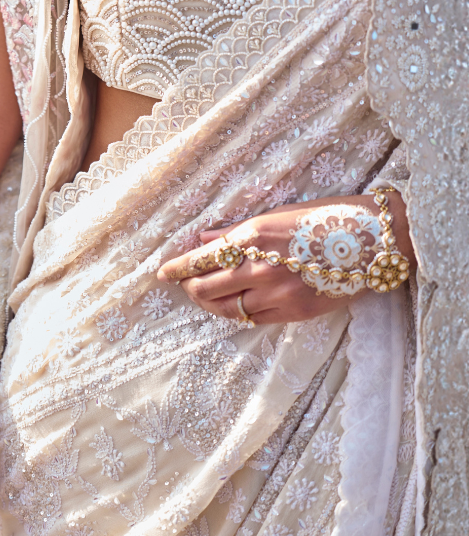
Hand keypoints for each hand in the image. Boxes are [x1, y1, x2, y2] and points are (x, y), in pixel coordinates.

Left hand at [158, 193, 411, 326]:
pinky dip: (238, 313)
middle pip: (208, 288)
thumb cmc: (325, 218)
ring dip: (211, 304)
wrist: (372, 241)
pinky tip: (234, 305)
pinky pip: (254, 319)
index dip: (179, 268)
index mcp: (254, 237)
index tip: (163, 273)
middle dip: (190, 288)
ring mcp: (278, 294)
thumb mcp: (275, 215)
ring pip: (228, 309)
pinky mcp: (295, 313)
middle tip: (183, 284)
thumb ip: (236, 232)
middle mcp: (261, 268)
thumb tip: (203, 238)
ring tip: (204, 296)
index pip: (202, 258)